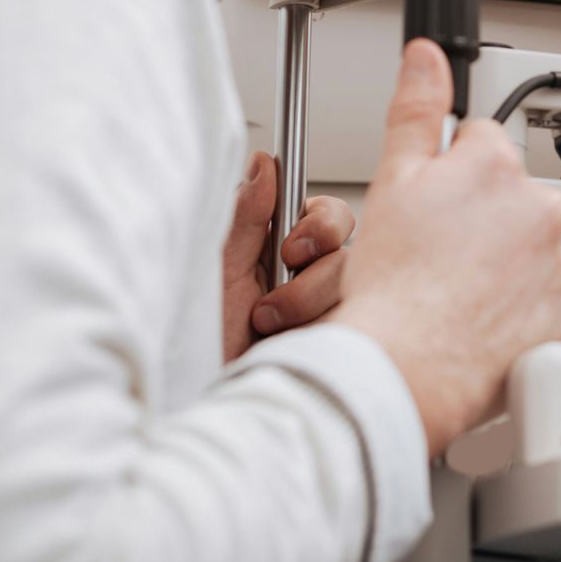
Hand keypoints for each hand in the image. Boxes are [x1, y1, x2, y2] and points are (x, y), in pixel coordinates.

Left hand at [220, 152, 356, 361]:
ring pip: (352, 280)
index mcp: (274, 249)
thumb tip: (264, 163)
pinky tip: (298, 345)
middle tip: (281, 288)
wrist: (213, 398)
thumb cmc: (201, 342)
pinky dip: (324, 330)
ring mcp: (324, 309)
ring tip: (269, 329)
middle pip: (346, 244)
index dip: (320, 222)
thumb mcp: (220, 272)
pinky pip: (359, 319)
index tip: (294, 246)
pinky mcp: (338, 339)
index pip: (323, 213)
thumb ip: (246, 217)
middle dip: (317, 268)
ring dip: (307, 304)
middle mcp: (305, 276)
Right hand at [333, 39, 560, 455]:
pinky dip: (516, 304)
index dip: (448, 171)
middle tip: (436, 249)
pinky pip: (541, 297)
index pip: (482, 141)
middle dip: (480, 214)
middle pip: (510, 195)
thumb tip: (427, 57)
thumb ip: (417, 109)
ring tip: (453, 287)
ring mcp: (554, 263)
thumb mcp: (392, 179)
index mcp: (496, 166)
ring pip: (527, 246)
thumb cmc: (394, 285)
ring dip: (500, 260)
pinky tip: (477, 314)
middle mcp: (538, 208)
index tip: (431, 203)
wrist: (406, 366)